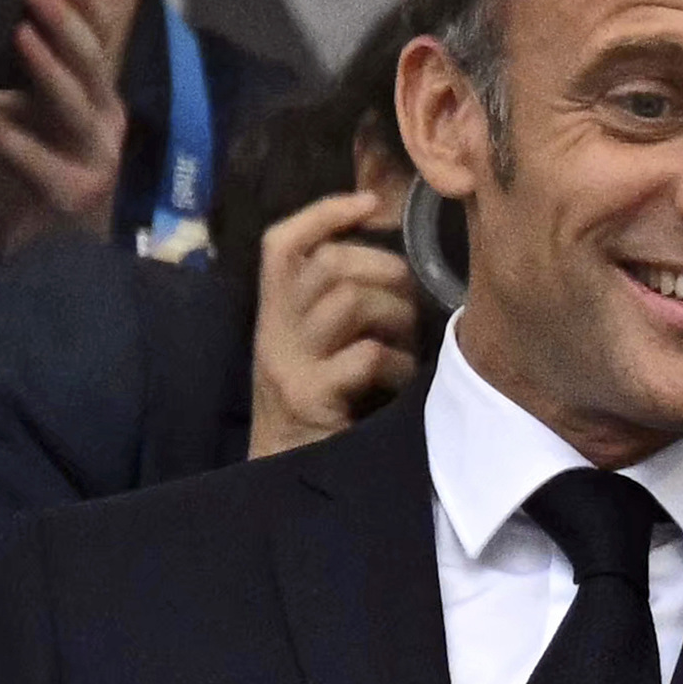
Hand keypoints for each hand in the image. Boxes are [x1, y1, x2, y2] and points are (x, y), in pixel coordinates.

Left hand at [0, 0, 125, 256]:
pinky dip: (10, 136)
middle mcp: (101, 120)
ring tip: (21, 29)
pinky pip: (42, 159)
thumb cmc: (19, 190)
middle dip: (64, 17)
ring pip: (77, 102)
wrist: (41, 262)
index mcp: (88, 97)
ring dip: (48, 65)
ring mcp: (94, 156)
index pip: (94, 36)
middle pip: (93, 58)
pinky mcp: (76, 191)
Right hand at [250, 190, 420, 457]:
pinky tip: (402, 379)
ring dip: (396, 315)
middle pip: (330, 265)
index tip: (372, 204)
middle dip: (384, 270)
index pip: (282, 243)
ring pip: (350, 301)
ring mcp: (290, 364)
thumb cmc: (318, 412)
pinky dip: (398, 363)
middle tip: (408, 300)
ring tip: (407, 342)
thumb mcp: (316, 350)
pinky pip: (367, 356)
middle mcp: (274, 332)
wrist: (286, 478)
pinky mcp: (311, 397)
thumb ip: (337, 307)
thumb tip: (398, 263)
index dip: (325, 213)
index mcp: (274, 314)